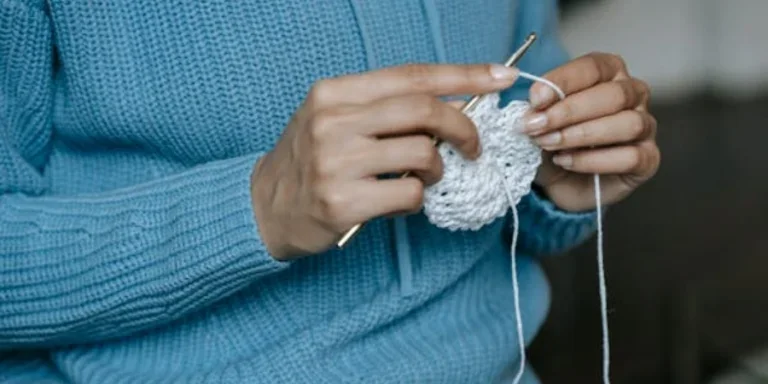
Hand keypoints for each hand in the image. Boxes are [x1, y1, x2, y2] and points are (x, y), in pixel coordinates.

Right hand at [252, 64, 520, 259]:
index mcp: (334, 92)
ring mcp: (336, 162)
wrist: (263, 207)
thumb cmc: (311, 160)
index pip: (411, 76)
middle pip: (423, 111)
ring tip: (426, 177)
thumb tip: (456, 105)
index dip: (463, 75)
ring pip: (422, 154)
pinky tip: (398, 201)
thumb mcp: (336, 119)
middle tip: (473, 146)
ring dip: (438, 169)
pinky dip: (417, 199)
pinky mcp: (342, 202)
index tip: (502, 77)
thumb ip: (386, 109)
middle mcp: (332, 121)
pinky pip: (409, 195)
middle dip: (463, 127)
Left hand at [523, 53, 659, 211]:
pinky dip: (593, 160)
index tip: (535, 99)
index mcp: (607, 73)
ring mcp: (645, 127)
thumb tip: (532, 104)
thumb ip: (536, 108)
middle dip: (569, 111)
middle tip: (537, 126)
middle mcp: (632, 94)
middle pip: (614, 94)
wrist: (558, 183)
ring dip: (582, 135)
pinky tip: (566, 161)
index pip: (593, 67)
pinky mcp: (647, 159)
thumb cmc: (552, 143)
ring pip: (628, 124)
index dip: (563, 81)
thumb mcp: (537, 121)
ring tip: (549, 145)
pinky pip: (631, 157)